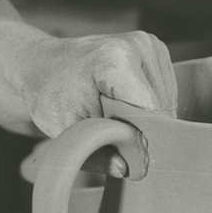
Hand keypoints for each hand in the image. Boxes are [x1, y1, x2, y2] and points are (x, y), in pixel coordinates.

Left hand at [16, 29, 176, 137]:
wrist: (44, 64)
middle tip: (110, 132)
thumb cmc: (51, 94)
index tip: (123, 153)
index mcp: (115, 60)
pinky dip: (148, 105)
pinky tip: (123, 102)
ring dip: (146, 117)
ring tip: (113, 113)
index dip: (140, 137)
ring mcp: (150, 43)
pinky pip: (165, 91)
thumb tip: (125, 169)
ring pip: (167, 100)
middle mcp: (138, 44)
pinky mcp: (154, 48)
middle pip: (161, 106)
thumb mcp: (64, 129)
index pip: (149, 110)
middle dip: (142, 129)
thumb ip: (95, 153)